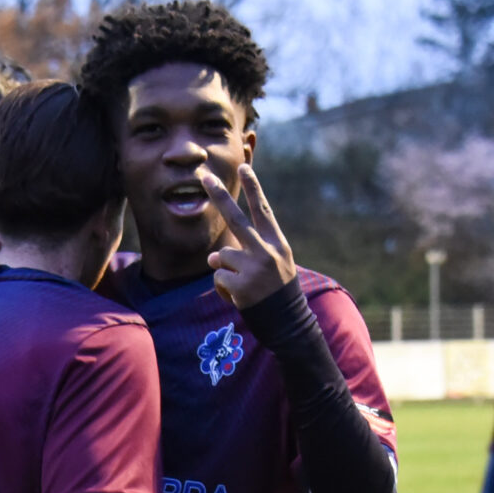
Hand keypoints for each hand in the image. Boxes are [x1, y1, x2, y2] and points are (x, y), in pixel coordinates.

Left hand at [202, 164, 295, 309]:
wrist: (289, 324)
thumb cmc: (279, 292)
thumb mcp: (274, 266)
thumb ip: (247, 254)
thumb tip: (213, 256)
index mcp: (277, 244)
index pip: (263, 211)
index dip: (253, 189)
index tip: (244, 168)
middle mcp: (266, 252)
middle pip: (236, 219)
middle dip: (219, 196)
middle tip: (205, 177)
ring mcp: (253, 269)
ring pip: (221, 257)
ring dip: (225, 270)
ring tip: (244, 285)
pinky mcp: (241, 286)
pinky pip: (218, 278)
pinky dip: (224, 289)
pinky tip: (240, 297)